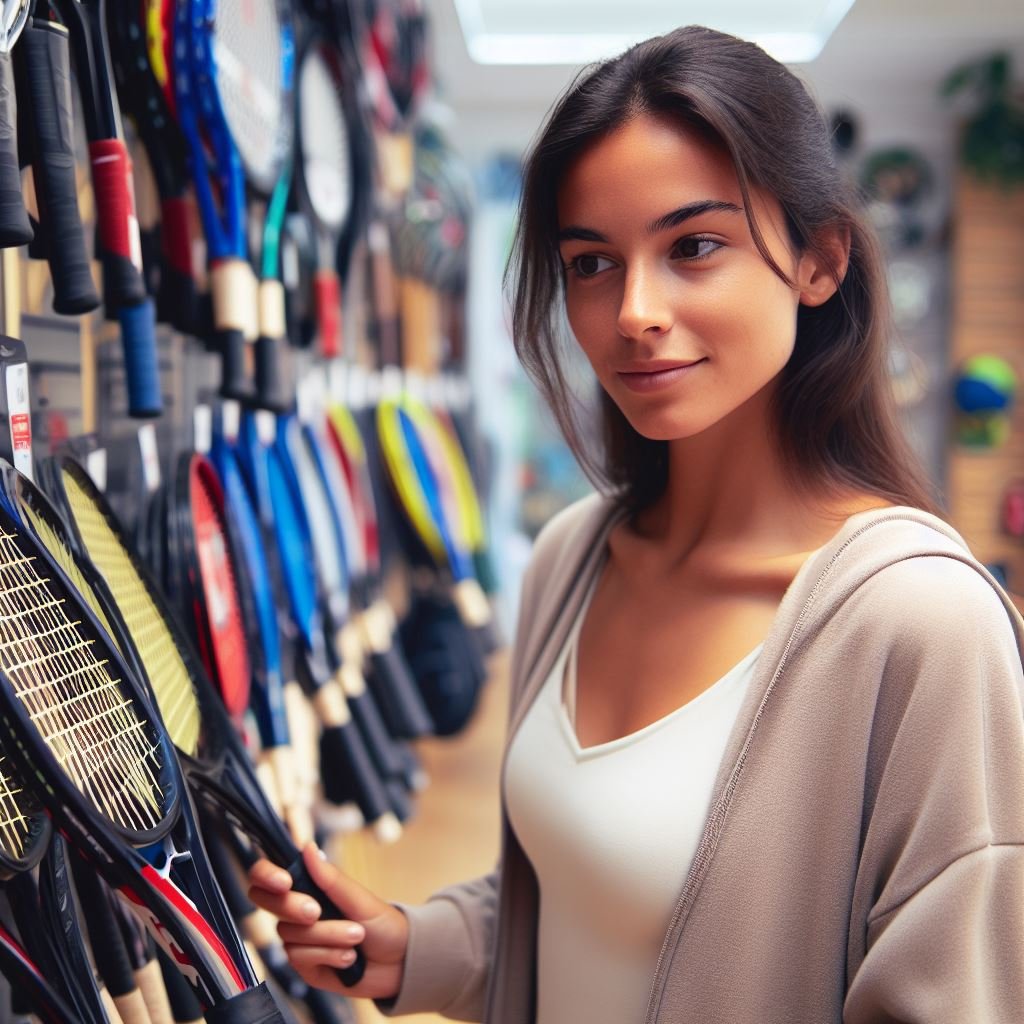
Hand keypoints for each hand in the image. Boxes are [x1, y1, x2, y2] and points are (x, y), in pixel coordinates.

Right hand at [248, 843, 409, 998]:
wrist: (399, 963)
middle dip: (293, 907)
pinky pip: (301, 958)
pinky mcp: (305, 966)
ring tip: (356, 936)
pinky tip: (349, 957)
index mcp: (311, 887)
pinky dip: (329, 954)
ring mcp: (300, 940)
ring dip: (328, 935)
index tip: (284, 882)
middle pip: (271, 904)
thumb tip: (307, 846)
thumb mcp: (360, 898)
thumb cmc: (383, 924)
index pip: (269, 875)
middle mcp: (298, 912)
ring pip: (291, 934)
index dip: (266, 875)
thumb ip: (331, 878)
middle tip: (318, 912)